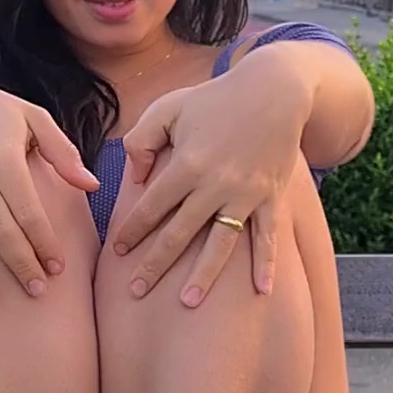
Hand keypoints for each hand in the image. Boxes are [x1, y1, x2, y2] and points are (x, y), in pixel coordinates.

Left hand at [112, 50, 311, 305]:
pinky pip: (268, 237)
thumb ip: (141, 140)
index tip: (117, 251)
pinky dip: (266, 264)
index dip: (131, 230)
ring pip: (220, 244)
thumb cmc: (215, 98)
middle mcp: (214, 185)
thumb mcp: (169, 107)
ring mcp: (245, 195)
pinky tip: (262, 291)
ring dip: (203, 275)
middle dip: (154, 264)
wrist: (274, 89)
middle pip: (178, 234)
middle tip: (135, 291)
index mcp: (186, 164)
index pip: (151, 207)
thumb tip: (134, 179)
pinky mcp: (271, 198)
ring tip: (188, 303)